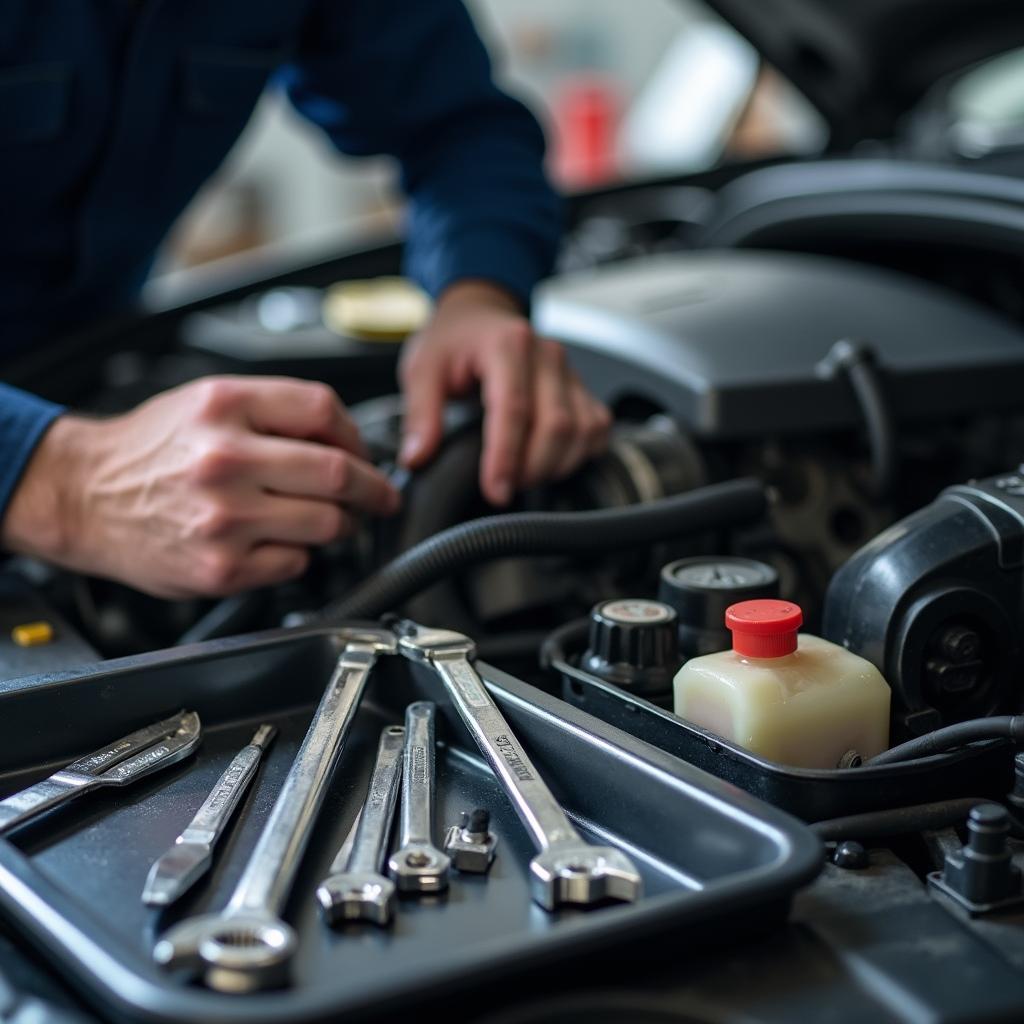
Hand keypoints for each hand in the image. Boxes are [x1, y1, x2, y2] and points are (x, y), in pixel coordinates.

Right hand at [1, 376, 399, 597]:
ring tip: (334, 521)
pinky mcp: (221, 567)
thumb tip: (348, 440)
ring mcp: (224, 518)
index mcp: (224, 406)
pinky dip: (301, 555)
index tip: (366, 454)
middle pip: (339, 472)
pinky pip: (296, 563)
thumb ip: (273, 413)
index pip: (324, 410)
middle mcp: (225, 458)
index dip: (358, 436)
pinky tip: (281, 543)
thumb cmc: (148, 451)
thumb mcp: (204, 404)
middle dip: (374, 489)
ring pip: (328, 523)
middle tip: (381, 496)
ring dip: (344, 525)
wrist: (83, 496)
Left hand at [398, 280, 610, 505]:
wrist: (479, 313)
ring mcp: (569, 371)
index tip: (495, 491)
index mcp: (507, 344)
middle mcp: (547, 355)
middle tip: (503, 489)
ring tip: (523, 477)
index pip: (514, 408)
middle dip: (532, 468)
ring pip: (583, 431)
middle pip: (556, 425)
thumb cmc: (454, 340)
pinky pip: (597, 428)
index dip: (506, 456)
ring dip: (556, 465)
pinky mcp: (582, 388)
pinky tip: (551, 463)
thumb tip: (418, 457)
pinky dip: (580, 454)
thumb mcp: (422, 368)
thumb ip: (420, 413)